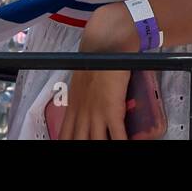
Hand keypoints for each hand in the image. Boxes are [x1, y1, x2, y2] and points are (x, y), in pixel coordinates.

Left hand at [56, 4, 138, 139]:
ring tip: (109, 145)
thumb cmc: (96, 59)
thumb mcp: (81, 80)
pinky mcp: (112, 111)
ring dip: (103, 145)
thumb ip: (82, 97)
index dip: (67, 143)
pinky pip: (118, 136)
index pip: (65, 135)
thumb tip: (88, 105)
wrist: (106, 45)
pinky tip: (126, 143)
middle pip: (79, 141)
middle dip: (84, 145)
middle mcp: (82, 114)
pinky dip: (122, 142)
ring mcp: (96, 114)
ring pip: (97, 142)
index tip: (69, 145)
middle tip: (92, 145)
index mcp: (73, 107)